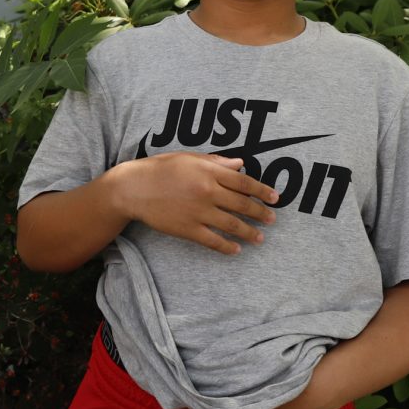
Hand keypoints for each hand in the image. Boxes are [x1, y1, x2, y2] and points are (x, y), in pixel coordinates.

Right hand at [111, 153, 276, 254]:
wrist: (133, 188)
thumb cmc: (160, 169)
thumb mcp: (189, 158)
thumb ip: (216, 162)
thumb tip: (240, 164)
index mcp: (209, 172)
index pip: (244, 183)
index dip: (262, 191)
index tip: (275, 198)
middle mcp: (207, 191)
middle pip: (242, 204)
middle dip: (260, 213)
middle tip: (272, 219)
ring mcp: (199, 212)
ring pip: (232, 225)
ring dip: (250, 232)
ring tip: (260, 237)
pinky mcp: (188, 229)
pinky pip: (213, 241)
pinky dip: (227, 247)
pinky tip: (236, 250)